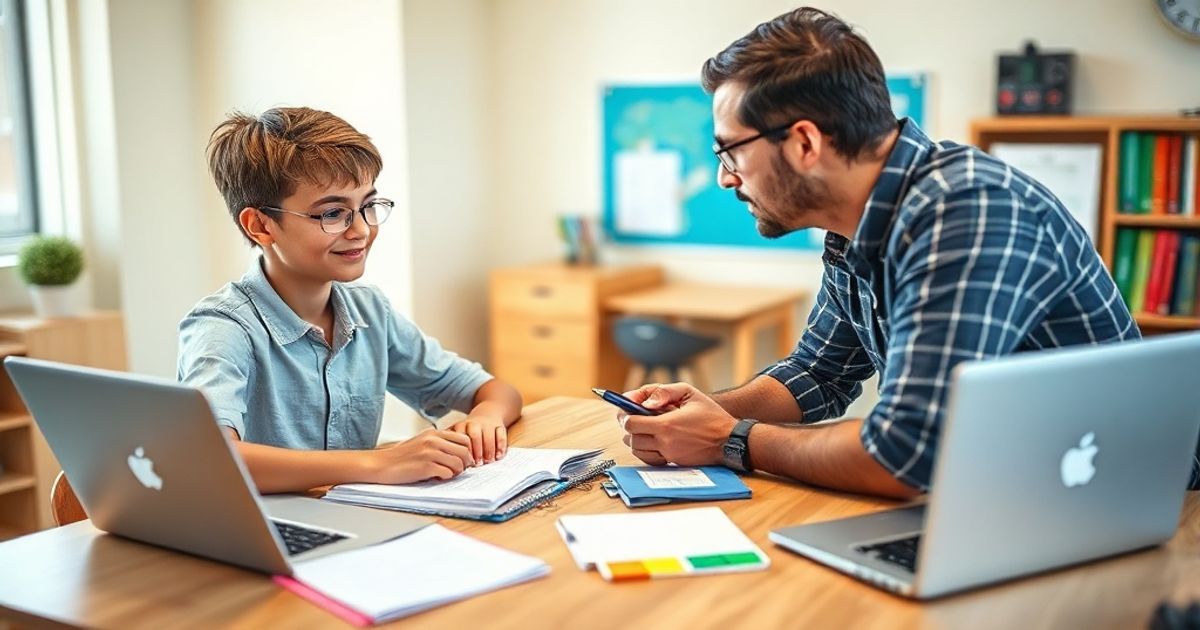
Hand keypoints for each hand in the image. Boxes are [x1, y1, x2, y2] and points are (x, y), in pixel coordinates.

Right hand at [367, 430, 473, 482]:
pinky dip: (445, 478)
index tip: (462, 460)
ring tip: (446, 474)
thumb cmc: (401, 456)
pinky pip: (448, 473)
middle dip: (465, 463)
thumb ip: (439, 442)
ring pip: (459, 463)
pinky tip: (436, 477)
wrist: (381, 464)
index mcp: (434, 433)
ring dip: (456, 472)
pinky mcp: (426, 467)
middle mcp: (434, 440)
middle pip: (465, 451)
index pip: (464, 438)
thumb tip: (461, 452)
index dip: (467, 451)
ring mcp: (430, 453)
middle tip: (456, 470)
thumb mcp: (422, 441)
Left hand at [448, 414, 507, 463]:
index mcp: (462, 425)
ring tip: (488, 462)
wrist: (489, 411)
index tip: (464, 463)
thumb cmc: (470, 429)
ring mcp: (488, 423)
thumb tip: (444, 460)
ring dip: (489, 450)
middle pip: (475, 436)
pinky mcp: (499, 425)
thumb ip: (452, 442)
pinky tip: (499, 456)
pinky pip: (501, 434)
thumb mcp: (458, 431)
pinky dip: (501, 446)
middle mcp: (474, 423)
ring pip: (489, 435)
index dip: (462, 451)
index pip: (460, 437)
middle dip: (476, 451)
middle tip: (477, 464)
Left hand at [619, 382, 737, 466]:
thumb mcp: (689, 393)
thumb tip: (645, 402)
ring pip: (638, 450)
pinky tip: (652, 441)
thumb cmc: (711, 415)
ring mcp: (669, 454)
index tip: (626, 409)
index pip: (631, 424)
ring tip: (643, 429)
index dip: (624, 416)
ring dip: (635, 439)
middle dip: (629, 427)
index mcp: (667, 424)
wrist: (730, 440)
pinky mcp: (674, 462)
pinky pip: (650, 460)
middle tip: (634, 418)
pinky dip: (645, 451)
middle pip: (631, 438)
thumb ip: (664, 391)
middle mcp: (665, 442)